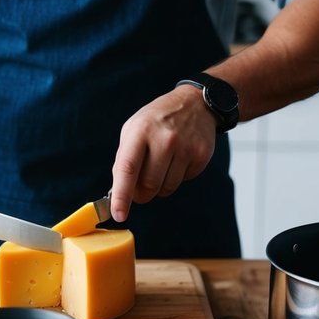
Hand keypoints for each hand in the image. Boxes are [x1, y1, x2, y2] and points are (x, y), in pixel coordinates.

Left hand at [110, 84, 216, 221]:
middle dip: (141, 193)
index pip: (128, 169)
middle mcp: (164, 139)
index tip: (118, 214)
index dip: (121, 195)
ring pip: (166, 188)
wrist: (195, 103)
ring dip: (159, 186)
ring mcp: (185, 147)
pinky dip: (177, 177)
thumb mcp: (134, 129)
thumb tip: (118, 191)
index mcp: (141, 131)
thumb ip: (125, 158)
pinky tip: (178, 158)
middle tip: (140, 187)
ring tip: (162, 164)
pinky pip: (183, 182)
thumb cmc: (158, 119)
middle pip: (148, 185)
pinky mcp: (201, 155)